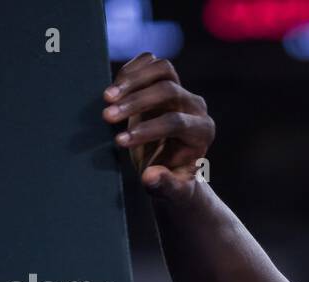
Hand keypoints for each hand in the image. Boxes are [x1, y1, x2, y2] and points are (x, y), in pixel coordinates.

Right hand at [102, 53, 214, 201]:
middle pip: (168, 90)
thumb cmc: (171, 180)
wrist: (168, 165)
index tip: (119, 141)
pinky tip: (113, 86)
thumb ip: (165, 186)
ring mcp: (182, 90)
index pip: (176, 123)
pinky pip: (151, 63)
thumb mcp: (171, 191)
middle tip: (107, 116)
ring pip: (163, 69)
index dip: (147, 130)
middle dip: (136, 102)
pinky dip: (131, 69)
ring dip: (132, 80)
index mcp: (203, 132)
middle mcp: (196, 107)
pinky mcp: (166, 80)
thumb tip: (150, 177)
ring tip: (106, 97)